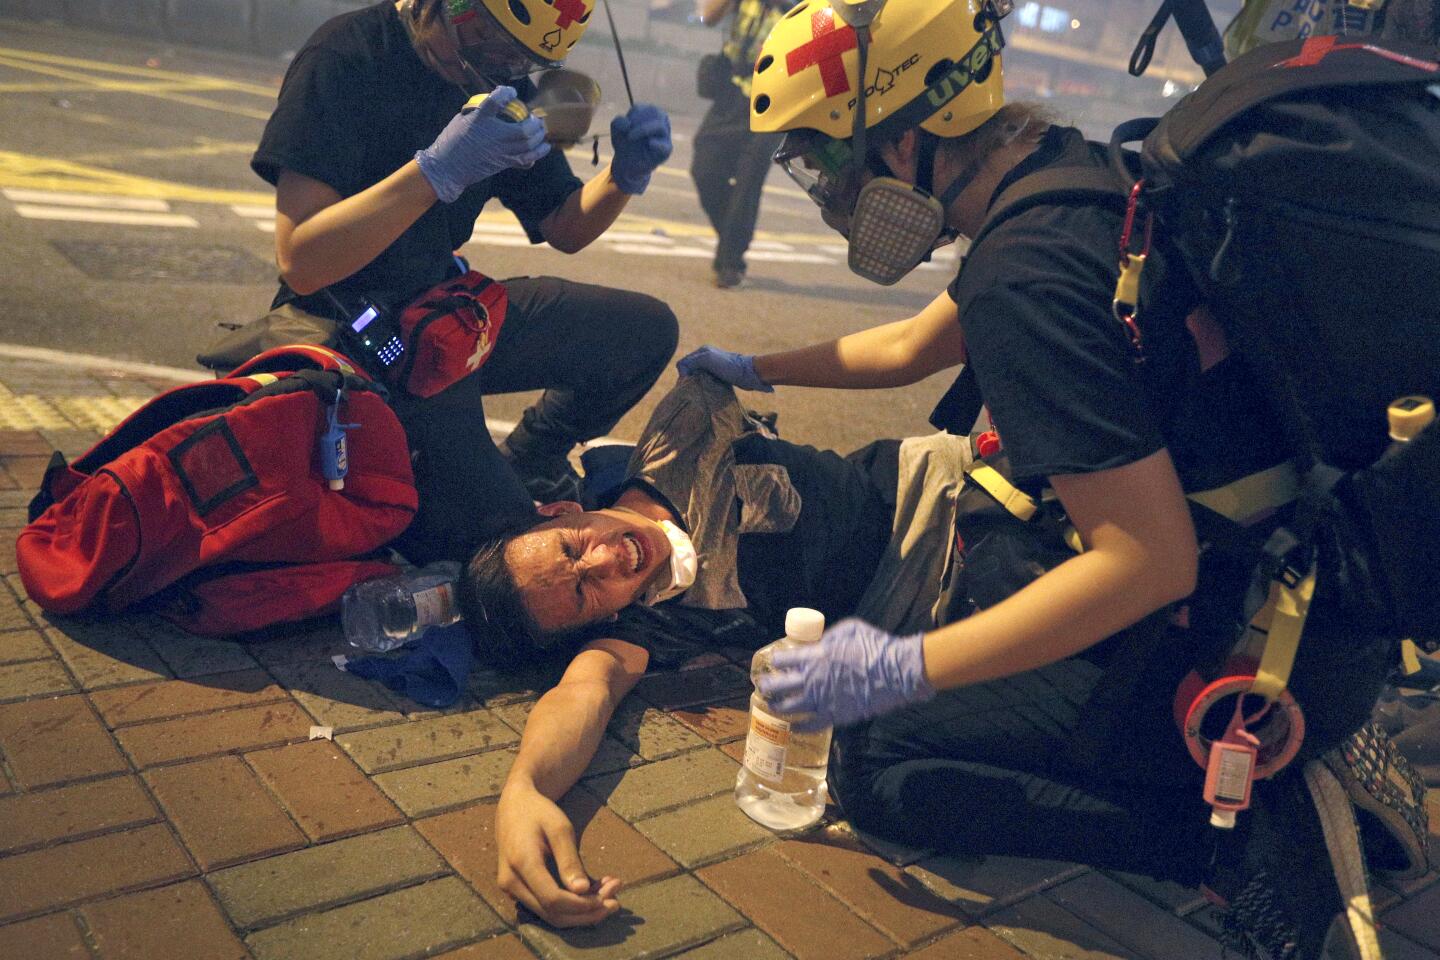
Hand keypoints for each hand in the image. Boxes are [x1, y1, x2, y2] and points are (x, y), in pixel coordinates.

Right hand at [415, 86, 549, 203]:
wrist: (447, 168)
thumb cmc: (452, 141)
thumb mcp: (462, 119)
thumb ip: (479, 112)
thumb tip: (493, 105)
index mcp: (480, 120)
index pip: (496, 101)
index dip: (506, 93)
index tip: (512, 92)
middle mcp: (494, 136)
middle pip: (523, 129)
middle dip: (534, 123)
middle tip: (535, 118)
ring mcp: (500, 152)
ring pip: (528, 146)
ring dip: (539, 138)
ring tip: (541, 132)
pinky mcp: (503, 164)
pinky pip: (524, 161)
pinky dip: (534, 156)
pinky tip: (538, 151)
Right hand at [496, 783, 621, 926]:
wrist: (514, 806)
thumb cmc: (539, 812)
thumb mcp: (559, 828)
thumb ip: (569, 860)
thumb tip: (583, 890)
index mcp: (522, 863)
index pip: (553, 900)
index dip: (582, 905)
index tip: (609, 898)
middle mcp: (512, 882)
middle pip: (552, 914)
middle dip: (587, 913)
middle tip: (616, 902)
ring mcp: (512, 889)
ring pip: (550, 915)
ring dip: (581, 911)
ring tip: (608, 893)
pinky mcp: (518, 890)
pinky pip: (545, 906)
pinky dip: (571, 905)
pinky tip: (593, 891)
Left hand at [610, 104, 672, 194]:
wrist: (628, 164)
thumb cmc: (625, 144)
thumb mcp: (616, 132)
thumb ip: (617, 122)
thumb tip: (627, 124)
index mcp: (649, 113)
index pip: (639, 109)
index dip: (629, 117)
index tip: (623, 129)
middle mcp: (660, 121)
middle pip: (654, 112)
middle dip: (637, 121)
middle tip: (628, 133)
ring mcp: (665, 135)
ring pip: (659, 126)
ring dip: (643, 130)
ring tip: (631, 138)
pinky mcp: (666, 149)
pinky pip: (664, 146)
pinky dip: (657, 144)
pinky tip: (649, 143)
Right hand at [676, 345, 772, 391]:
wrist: (749, 374)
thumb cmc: (729, 366)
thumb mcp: (707, 359)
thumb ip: (691, 362)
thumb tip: (682, 373)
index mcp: (702, 352)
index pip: (683, 364)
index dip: (683, 375)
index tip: (688, 385)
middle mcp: (706, 358)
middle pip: (689, 371)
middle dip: (689, 380)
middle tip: (693, 390)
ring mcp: (713, 367)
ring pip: (697, 377)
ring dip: (696, 385)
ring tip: (700, 391)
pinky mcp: (719, 376)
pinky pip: (706, 382)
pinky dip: (704, 387)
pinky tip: (707, 391)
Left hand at [759, 617, 934, 729]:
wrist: (896, 673)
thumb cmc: (875, 647)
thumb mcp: (850, 629)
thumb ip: (830, 636)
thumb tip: (821, 642)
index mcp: (814, 656)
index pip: (783, 660)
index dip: (775, 661)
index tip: (772, 663)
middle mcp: (812, 679)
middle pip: (779, 686)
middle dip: (767, 686)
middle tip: (763, 687)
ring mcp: (822, 700)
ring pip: (790, 708)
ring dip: (778, 707)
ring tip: (773, 707)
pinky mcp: (835, 716)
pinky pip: (811, 724)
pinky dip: (800, 726)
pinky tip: (794, 726)